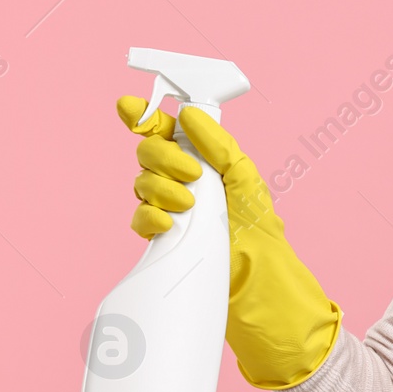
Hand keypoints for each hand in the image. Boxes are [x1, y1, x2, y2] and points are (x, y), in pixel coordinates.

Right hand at [118, 96, 341, 388]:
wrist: (258, 284)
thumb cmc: (260, 232)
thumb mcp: (246, 181)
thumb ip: (219, 146)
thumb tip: (189, 116)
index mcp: (206, 162)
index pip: (168, 131)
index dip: (146, 116)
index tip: (132, 107)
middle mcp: (185, 182)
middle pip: (149, 153)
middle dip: (164, 158)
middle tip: (191, 175)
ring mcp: (171, 210)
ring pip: (142, 184)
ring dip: (162, 189)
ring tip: (190, 206)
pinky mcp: (163, 239)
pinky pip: (140, 218)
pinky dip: (151, 217)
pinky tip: (169, 225)